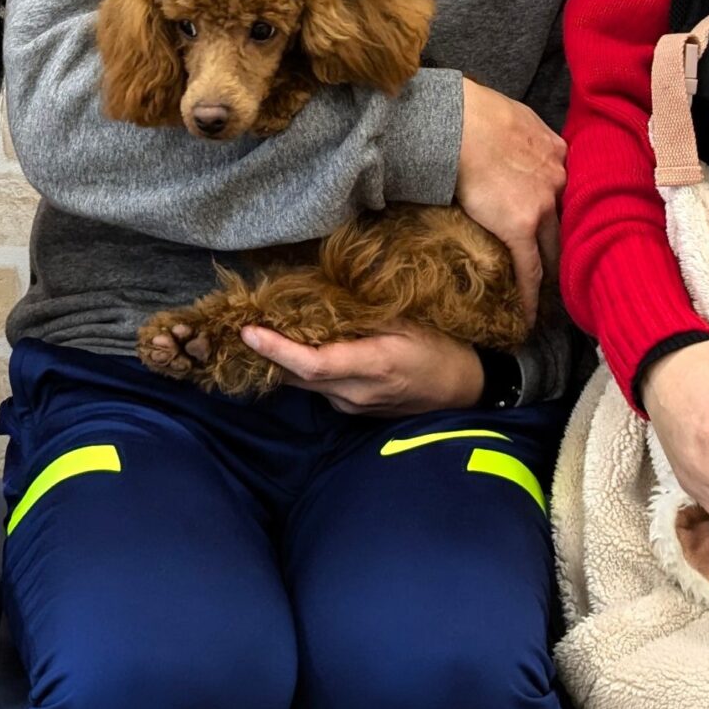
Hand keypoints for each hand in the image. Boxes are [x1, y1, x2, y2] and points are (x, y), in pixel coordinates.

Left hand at [240, 322, 484, 415]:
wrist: (465, 391)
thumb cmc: (443, 349)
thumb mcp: (409, 322)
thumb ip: (365, 314)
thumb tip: (322, 296)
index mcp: (373, 366)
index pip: (313, 364)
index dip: (277, 350)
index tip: (248, 331)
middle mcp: (356, 394)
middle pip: (297, 377)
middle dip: (266, 354)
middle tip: (242, 322)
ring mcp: (353, 407)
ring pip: (304, 385)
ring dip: (283, 361)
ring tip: (264, 329)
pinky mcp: (353, 412)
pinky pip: (318, 389)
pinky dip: (303, 369)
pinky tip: (301, 346)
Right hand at [455, 79, 566, 325]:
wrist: (458, 121)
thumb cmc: (474, 111)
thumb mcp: (515, 117)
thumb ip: (524, 138)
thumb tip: (514, 144)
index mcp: (558, 153)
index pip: (570, 191)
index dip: (569, 213)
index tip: (571, 231)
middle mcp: (560, 181)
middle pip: (570, 223)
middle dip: (573, 247)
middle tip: (572, 271)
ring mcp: (543, 206)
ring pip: (556, 248)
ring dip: (556, 272)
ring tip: (555, 297)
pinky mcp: (520, 227)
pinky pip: (530, 268)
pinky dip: (530, 294)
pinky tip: (529, 315)